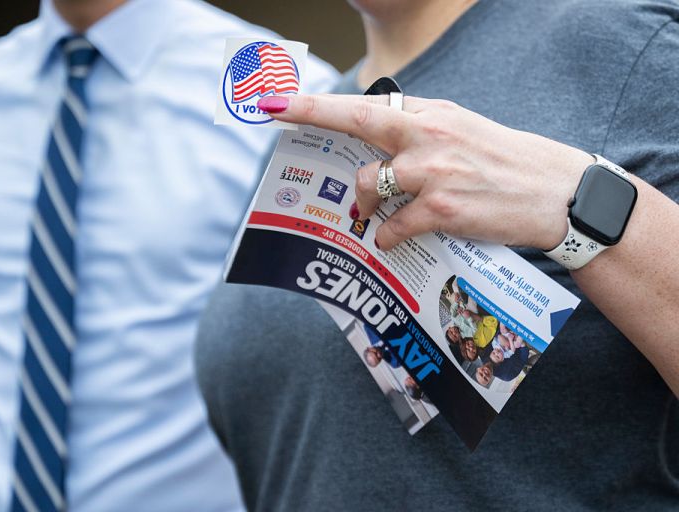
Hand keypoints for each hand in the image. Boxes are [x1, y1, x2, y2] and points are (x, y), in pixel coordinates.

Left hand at [258, 94, 592, 250]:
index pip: (367, 103)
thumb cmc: (506, 163)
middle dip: (311, 115)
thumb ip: (419, 134)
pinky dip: (388, 236)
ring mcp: (435, 172)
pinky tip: (393, 241)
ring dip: (362, 204)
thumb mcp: (462, 132)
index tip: (281, 98)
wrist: (555, 192)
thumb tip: (378, 147)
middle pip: (359, 122)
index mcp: (432, 114)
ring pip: (371, 184)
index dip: (319, 102)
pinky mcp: (443, 209)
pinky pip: (395, 226)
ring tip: (366, 215)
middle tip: (275, 115)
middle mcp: (429, 135)